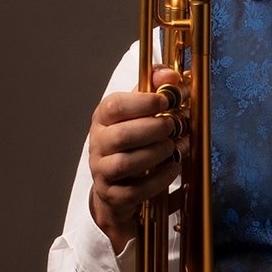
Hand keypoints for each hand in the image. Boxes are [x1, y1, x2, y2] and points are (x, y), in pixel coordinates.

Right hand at [87, 64, 186, 249]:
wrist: (116, 191)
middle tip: (174, 126)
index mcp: (103, 120)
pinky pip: (136, 190)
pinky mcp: (113, 196)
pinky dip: (159, 179)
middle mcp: (98, 145)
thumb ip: (154, 90)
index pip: (115, 106)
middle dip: (153, 129)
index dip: (143, 102)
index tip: (167, 100)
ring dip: (156, 153)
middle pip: (121, 136)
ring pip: (125, 163)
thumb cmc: (133, 145)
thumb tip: (171, 74)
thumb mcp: (140, 114)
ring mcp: (103, 172)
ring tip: (173, 147)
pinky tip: (173, 168)